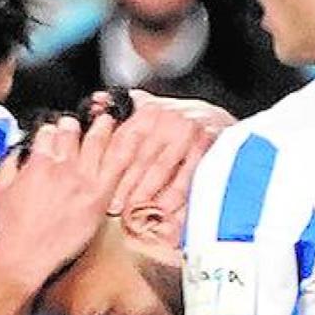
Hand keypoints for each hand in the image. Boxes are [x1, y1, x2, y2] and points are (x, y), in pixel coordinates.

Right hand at [0, 114, 122, 290]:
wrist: (26, 255)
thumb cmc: (13, 228)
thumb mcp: (0, 189)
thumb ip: (10, 165)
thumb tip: (16, 154)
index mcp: (39, 162)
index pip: (49, 132)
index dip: (53, 129)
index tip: (56, 130)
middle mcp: (62, 166)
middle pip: (73, 132)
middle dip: (75, 124)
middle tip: (79, 124)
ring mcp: (83, 179)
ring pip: (97, 141)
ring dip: (102, 125)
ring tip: (107, 118)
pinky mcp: (99, 195)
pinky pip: (117, 165)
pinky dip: (126, 147)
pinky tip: (133, 136)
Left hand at [98, 90, 234, 214]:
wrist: (217, 122)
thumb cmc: (178, 121)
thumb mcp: (149, 109)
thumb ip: (123, 110)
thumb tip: (97, 101)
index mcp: (148, 109)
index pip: (123, 140)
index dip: (109, 167)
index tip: (99, 189)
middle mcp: (167, 116)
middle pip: (140, 156)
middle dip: (126, 186)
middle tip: (115, 207)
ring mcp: (188, 129)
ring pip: (161, 165)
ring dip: (147, 191)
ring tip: (135, 212)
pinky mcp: (208, 143)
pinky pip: (188, 172)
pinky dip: (176, 192)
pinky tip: (164, 208)